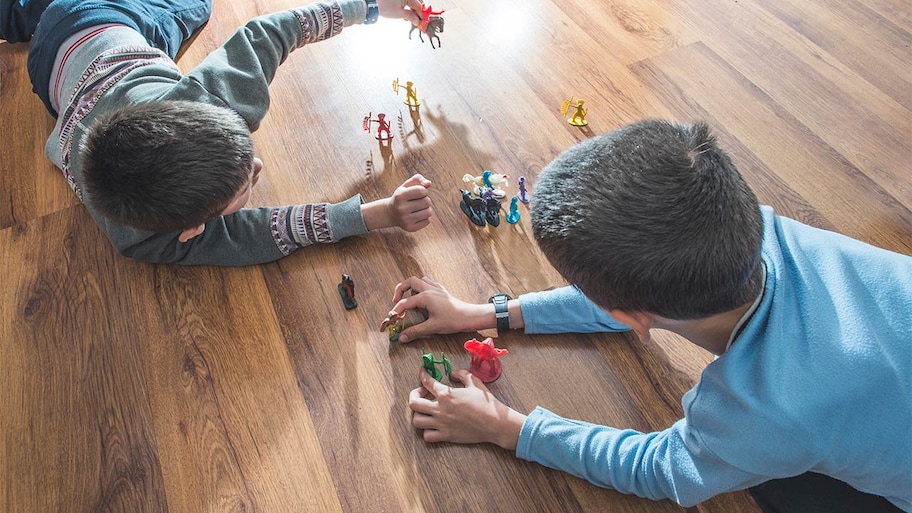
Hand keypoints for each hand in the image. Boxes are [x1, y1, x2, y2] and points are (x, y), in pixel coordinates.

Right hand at [362, 174, 432, 232]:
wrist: (390, 213)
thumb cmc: (402, 196)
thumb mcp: (407, 185)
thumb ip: (418, 179)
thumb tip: (429, 183)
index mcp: (400, 196)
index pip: (422, 191)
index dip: (424, 190)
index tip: (420, 192)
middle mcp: (401, 209)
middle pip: (427, 202)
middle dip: (425, 199)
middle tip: (418, 201)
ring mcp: (405, 220)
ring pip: (429, 212)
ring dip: (427, 208)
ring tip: (419, 208)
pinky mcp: (410, 228)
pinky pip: (428, 221)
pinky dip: (425, 217)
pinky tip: (417, 215)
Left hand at [377, 0, 423, 23]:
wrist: (373, 4)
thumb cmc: (384, 7)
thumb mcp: (399, 14)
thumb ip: (410, 16)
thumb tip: (416, 20)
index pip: (419, 5)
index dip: (422, 14)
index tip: (423, 21)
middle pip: (417, 1)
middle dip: (419, 11)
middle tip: (418, 19)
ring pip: (412, 1)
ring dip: (414, 9)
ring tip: (412, 18)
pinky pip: (407, 0)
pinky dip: (408, 6)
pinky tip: (407, 13)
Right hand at [381, 276, 492, 342]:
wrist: (470, 316)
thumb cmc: (453, 320)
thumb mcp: (432, 327)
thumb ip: (415, 332)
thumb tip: (402, 338)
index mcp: (426, 297)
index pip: (405, 302)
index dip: (396, 310)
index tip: (391, 318)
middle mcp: (430, 289)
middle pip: (409, 281)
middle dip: (400, 289)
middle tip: (395, 300)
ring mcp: (437, 288)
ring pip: (420, 279)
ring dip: (411, 286)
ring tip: (408, 297)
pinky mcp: (442, 290)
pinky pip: (428, 282)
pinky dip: (421, 286)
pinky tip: (422, 296)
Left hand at [409, 369, 525, 448]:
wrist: (494, 423)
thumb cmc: (486, 403)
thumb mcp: (475, 382)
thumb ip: (461, 374)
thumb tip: (452, 373)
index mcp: (446, 394)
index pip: (427, 381)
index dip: (422, 375)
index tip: (423, 373)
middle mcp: (440, 409)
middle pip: (414, 403)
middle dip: (414, 395)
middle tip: (421, 393)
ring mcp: (441, 424)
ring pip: (417, 421)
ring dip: (419, 414)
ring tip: (426, 411)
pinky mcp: (446, 436)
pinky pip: (427, 436)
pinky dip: (427, 431)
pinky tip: (433, 426)